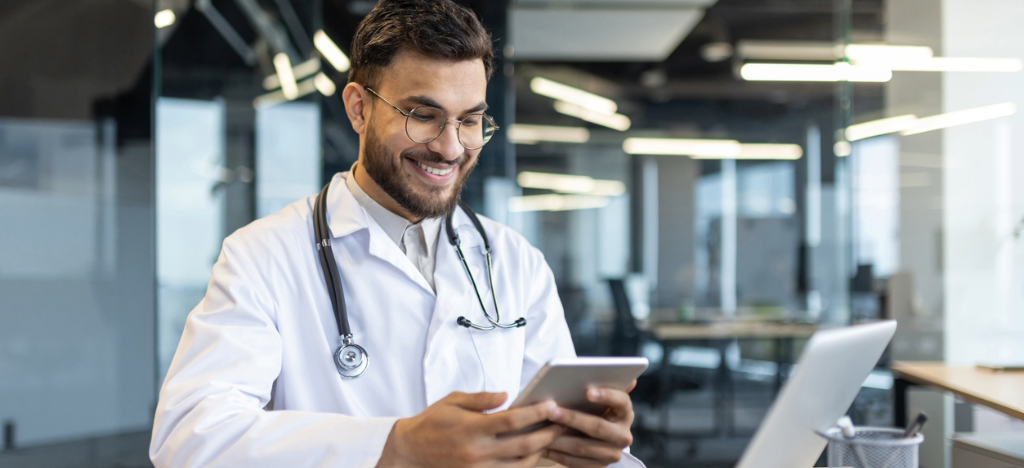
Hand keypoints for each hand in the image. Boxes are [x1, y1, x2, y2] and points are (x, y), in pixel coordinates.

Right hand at [376, 391, 564, 467]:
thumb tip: (507, 395)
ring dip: (541, 451)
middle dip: (548, 433)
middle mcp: (478, 451)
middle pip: (523, 444)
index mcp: (472, 428)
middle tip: (563, 422)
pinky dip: (525, 465)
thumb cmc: (431, 422)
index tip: (551, 405)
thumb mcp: (452, 402)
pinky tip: (534, 454)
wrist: (409, 452)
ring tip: (553, 438)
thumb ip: (481, 399)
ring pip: (521, 464)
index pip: (512, 420)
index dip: (536, 412)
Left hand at [544, 381, 636, 467]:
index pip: (621, 401)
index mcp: (625, 413)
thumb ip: (599, 387)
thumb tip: (621, 376)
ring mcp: (613, 454)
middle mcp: (623, 435)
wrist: (595, 441)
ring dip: (560, 438)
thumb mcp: (598, 399)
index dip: (606, 395)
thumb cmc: (591, 411)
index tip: (588, 392)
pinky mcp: (600, 467)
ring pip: (583, 447)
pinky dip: (558, 453)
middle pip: (598, 427)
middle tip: (552, 411)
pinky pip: (576, 462)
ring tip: (541, 428)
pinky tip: (543, 445)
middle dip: (573, 418)